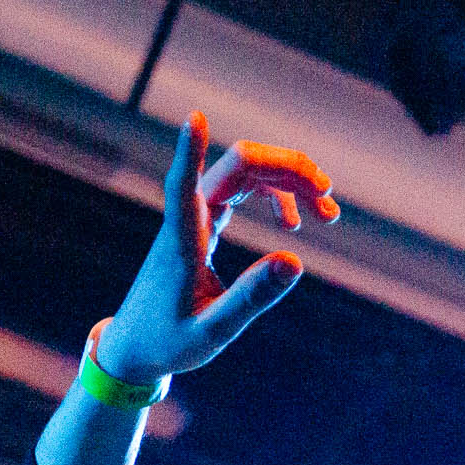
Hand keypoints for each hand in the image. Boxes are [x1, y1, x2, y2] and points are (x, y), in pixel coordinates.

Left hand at [95, 112, 337, 382]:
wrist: (136, 347)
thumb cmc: (167, 343)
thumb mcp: (213, 331)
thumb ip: (251, 299)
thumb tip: (294, 261)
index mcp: (182, 242)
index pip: (184, 184)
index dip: (191, 151)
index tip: (194, 116)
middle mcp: (188, 219)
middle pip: (238, 166)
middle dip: (287, 169)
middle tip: (328, 198)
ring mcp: (196, 218)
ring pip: (245, 174)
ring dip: (288, 181)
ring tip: (328, 212)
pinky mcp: (202, 225)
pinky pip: (242, 191)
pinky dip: (274, 196)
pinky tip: (293, 223)